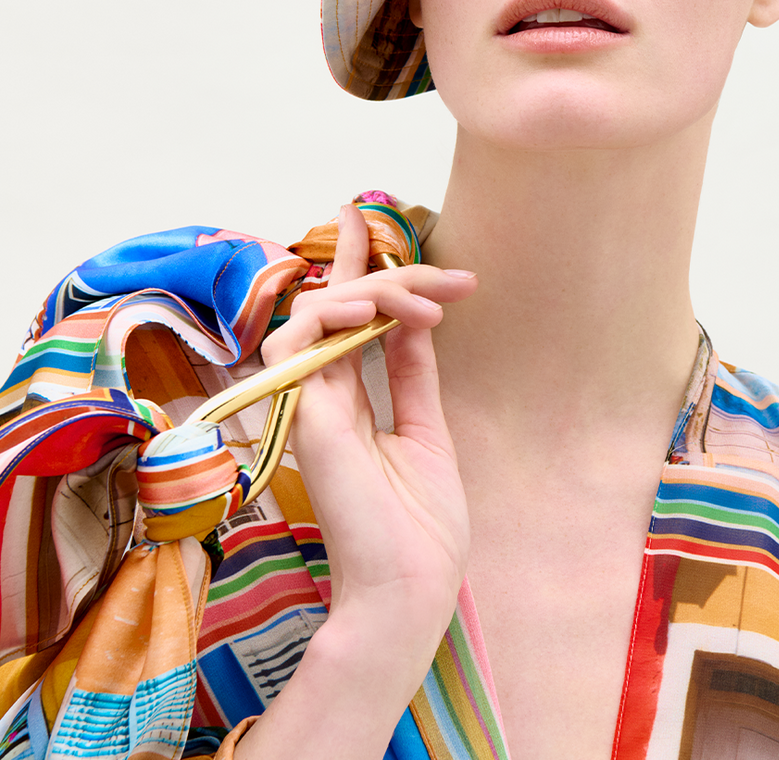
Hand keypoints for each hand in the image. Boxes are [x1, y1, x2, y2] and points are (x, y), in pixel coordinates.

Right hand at [261, 204, 475, 642]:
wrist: (412, 586)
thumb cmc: (420, 524)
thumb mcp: (425, 430)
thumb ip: (411, 373)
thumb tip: (416, 320)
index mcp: (349, 400)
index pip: (345, 317)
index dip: (354, 265)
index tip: (371, 219)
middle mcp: (322, 393)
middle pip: (338, 305)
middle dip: (391, 274)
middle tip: (452, 280)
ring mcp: (308, 401)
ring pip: (320, 311)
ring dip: (375, 291)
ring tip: (424, 301)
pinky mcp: (302, 413)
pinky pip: (300, 340)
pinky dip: (335, 313)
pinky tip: (378, 312)